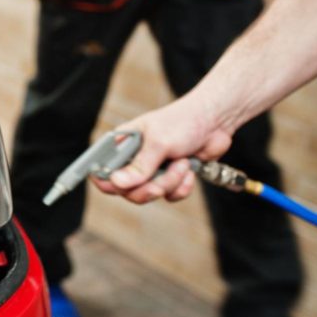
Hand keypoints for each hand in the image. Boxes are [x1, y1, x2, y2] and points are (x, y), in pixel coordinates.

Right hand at [91, 96, 234, 203]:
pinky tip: (189, 170)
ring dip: (170, 183)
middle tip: (159, 185)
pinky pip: (169, 195)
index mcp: (123, 144)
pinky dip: (182, 187)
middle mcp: (133, 158)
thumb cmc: (183, 121)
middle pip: (125, 190)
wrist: (215, 122)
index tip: (120, 186)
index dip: (105, 180)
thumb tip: (117, 182)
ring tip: (182, 164)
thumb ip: (139, 165)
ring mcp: (151, 170)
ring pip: (149, 194)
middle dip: (147, 188)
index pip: (101, 168)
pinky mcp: (169, 178)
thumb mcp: (159, 142)